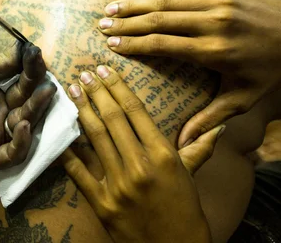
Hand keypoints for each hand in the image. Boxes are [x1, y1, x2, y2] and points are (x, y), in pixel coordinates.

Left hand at [0, 42, 56, 169]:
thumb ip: (6, 63)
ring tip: (42, 96)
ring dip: (36, 112)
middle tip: (48, 84)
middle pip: (30, 106)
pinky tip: (22, 124)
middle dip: (40, 95)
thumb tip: (31, 49)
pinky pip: (13, 153)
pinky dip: (22, 141)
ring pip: (26, 127)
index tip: (37, 56)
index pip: (26, 84)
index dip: (34, 72)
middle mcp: (3, 114)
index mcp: (2, 93)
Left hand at [62, 65, 221, 242]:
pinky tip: (60, 130)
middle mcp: (140, 166)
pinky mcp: (101, 203)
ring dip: (82, 111)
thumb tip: (220, 126)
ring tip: (72, 91)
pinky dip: (69, 150)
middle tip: (83, 73)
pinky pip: (79, 172)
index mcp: (164, 155)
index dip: (117, 86)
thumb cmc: (184, 210)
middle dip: (96, 92)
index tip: (104, 70)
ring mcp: (118, 185)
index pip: (136, 110)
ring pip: (95, 138)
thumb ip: (200, 147)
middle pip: (113, 119)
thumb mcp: (191, 176)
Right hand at [99, 0, 280, 146]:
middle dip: (127, 23)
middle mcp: (212, 23)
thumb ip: (209, 118)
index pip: (163, 45)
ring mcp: (218, 2)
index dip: (135, 45)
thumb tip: (181, 145)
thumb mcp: (243, 99)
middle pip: (159, 20)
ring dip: (136, 2)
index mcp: (214, 51)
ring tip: (110, 6)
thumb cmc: (273, 70)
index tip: (111, 46)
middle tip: (101, 26)